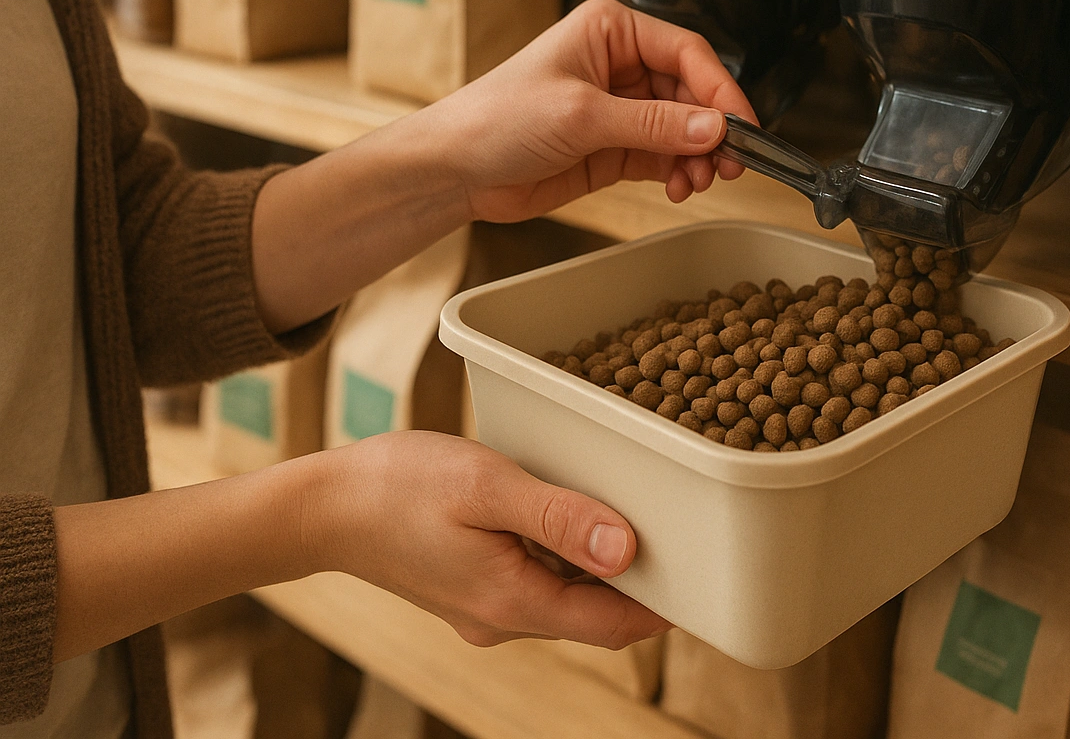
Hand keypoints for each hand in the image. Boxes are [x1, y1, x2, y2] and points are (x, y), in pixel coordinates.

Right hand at [320, 431, 669, 648]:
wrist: (320, 507)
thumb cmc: (398, 486)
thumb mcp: (487, 486)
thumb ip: (560, 517)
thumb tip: (628, 549)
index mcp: (514, 604)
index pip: (616, 625)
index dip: (666, 604)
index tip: (707, 574)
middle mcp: (504, 620)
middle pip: (596, 613)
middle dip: (641, 580)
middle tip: (683, 528)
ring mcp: (486, 609)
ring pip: (567, 595)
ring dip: (601, 563)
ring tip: (634, 509)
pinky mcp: (471, 589)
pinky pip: (536, 580)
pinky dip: (564, 553)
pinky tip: (570, 509)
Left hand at [421, 0, 757, 222]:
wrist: (455, 170)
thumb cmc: (498, 119)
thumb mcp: (582, 115)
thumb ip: (654, 124)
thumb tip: (715, 128)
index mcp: (612, 31)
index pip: (688, 53)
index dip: (721, 89)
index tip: (743, 126)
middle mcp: (621, 64)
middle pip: (693, 93)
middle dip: (713, 131)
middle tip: (732, 165)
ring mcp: (621, 107)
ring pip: (685, 129)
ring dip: (699, 157)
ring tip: (698, 182)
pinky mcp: (616, 147)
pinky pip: (666, 156)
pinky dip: (680, 173)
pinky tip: (679, 188)